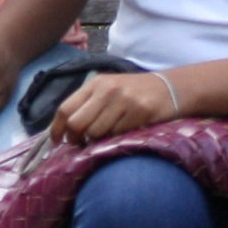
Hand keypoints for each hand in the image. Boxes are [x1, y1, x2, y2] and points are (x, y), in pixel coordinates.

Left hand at [51, 71, 179, 145]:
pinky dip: (116, 138)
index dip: (57, 128)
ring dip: (97, 140)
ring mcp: (124, 100)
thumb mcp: (108, 89)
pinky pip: (117, 134)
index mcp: (95, 84)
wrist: (171, 88)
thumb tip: (65, 129)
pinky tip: (123, 132)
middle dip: (75, 138)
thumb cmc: (134, 92)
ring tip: (105, 135)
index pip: (65, 108)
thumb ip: (88, 104)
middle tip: (80, 143)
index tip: (56, 141)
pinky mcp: (140, 112)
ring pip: (96, 132)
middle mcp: (107, 90)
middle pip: (77, 123)